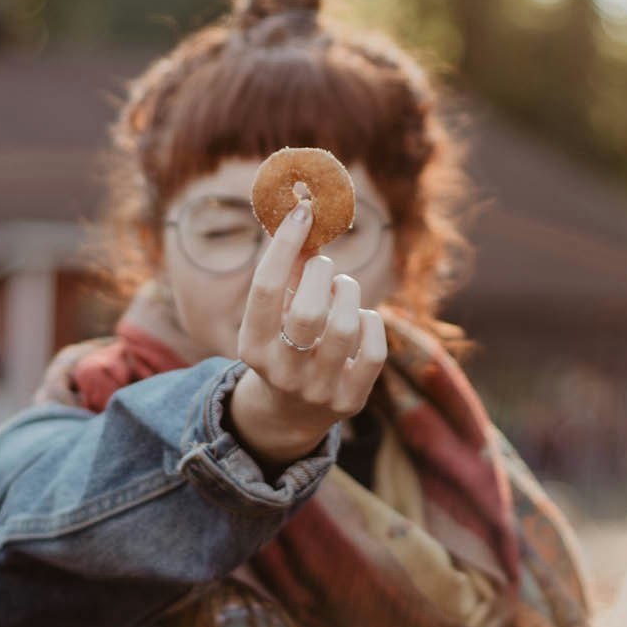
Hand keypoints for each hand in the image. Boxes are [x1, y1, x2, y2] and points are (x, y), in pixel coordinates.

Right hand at [227, 200, 386, 465]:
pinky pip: (373, 351)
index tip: (302, 213)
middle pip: (309, 312)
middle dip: (322, 275)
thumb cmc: (284, 344)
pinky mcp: (350, 401)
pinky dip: (371, 323)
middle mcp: (282, 372)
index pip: (265, 290)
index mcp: (252, 347)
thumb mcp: (274, 315)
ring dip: (348, 293)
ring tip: (343, 288)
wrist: (292, 413)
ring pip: (344, 327)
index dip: (285, 246)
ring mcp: (317, 390)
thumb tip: (307, 215)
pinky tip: (361, 318)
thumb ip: (289, 272)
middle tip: (325, 266)